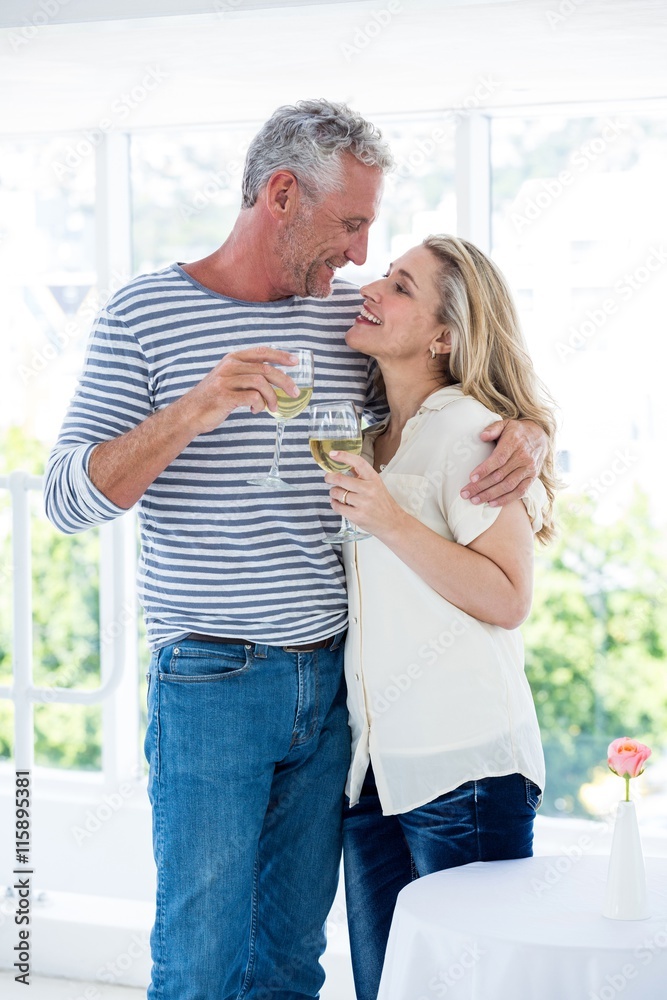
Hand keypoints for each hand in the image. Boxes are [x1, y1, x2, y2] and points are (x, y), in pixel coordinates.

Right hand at [183, 347, 299, 433]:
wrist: (190, 413)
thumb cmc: (213, 398)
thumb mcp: (228, 378)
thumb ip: (246, 373)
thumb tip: (274, 377)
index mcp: (232, 359)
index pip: (262, 352)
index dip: (281, 355)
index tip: (295, 362)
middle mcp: (229, 366)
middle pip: (266, 369)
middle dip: (285, 381)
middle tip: (295, 393)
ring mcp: (226, 380)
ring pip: (261, 383)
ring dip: (272, 397)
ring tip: (272, 407)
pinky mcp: (225, 396)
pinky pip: (253, 397)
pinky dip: (259, 405)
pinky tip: (254, 410)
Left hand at [324, 452, 404, 536]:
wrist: (392, 523)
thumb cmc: (382, 503)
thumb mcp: (376, 485)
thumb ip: (362, 476)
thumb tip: (345, 464)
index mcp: (374, 479)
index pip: (358, 463)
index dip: (344, 456)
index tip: (333, 454)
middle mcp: (369, 489)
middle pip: (341, 479)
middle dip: (330, 478)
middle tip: (328, 478)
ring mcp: (363, 503)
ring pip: (337, 493)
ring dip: (333, 492)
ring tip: (337, 494)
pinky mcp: (357, 516)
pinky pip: (337, 506)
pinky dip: (334, 503)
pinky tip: (338, 503)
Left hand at [460, 418, 547, 506]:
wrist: (540, 436)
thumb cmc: (517, 432)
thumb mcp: (505, 424)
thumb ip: (493, 429)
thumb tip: (481, 436)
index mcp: (514, 442)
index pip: (498, 458)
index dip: (485, 469)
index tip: (471, 478)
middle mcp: (523, 457)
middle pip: (500, 475)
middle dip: (481, 486)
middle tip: (465, 493)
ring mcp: (529, 469)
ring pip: (508, 486)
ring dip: (490, 495)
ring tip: (474, 500)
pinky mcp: (532, 478)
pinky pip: (519, 492)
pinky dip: (506, 499)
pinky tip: (492, 503)